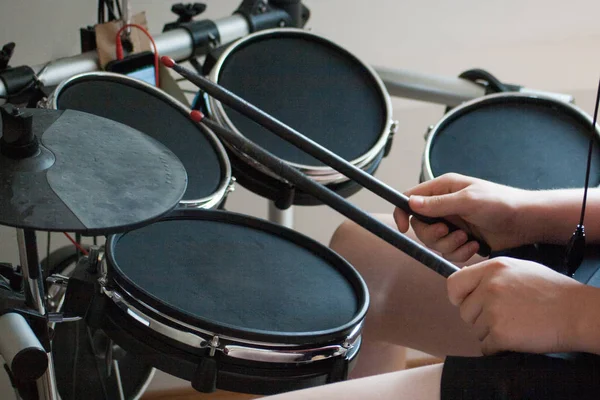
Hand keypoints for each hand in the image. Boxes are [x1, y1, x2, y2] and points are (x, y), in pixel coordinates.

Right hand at [394, 173, 532, 261]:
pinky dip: (459, 253)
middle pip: (419, 226)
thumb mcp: (467, 201)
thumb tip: (410, 203)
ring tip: (466, 240)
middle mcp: (443, 206)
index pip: (410, 199)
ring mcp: (452, 223)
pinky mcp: (461, 239)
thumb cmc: (500, 203)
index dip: (402, 212)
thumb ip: (438, 204)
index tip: (402, 228)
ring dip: (448, 245)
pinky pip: (448, 252)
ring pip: (433, 242)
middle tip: (448, 232)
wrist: (525, 222)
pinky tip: (475, 247)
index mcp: (442, 189)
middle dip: (432, 235)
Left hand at [447, 257, 583, 354]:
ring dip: (492, 333)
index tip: (465, 303)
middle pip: (465, 312)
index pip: (454, 284)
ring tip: (517, 324)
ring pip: (476, 330)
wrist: (578, 312)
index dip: (458, 297)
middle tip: (506, 316)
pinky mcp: (500, 333)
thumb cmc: (553, 291)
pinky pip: (486, 347)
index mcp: (492, 268)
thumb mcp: (519, 269)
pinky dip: (498, 348)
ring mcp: (493, 310)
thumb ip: (491, 274)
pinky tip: (517, 338)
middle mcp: (488, 287)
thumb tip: (466, 280)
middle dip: (480, 318)